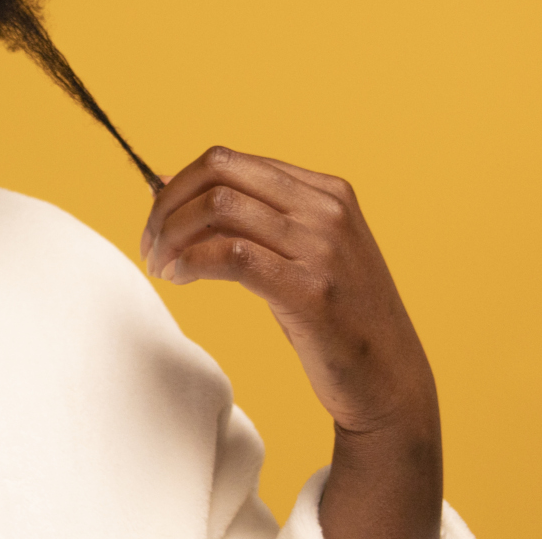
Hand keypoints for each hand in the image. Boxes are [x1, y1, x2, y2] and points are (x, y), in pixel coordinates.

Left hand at [140, 148, 441, 538]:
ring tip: (161, 266)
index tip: (157, 222)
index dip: (179, 187)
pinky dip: (191, 262)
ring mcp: (322, 248)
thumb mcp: (300, 251)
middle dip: (168, 205)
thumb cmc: (335, 316)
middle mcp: (326, 209)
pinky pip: (231, 255)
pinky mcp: (311, 291)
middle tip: (150, 244)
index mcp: (325, 190)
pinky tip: (179, 278)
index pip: (228, 161)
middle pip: (218, 172)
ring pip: (219, 208)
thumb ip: (248, 215)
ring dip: (173, 235)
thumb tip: (164, 181)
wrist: (390, 380)